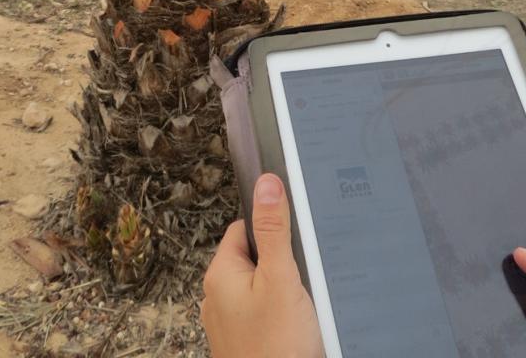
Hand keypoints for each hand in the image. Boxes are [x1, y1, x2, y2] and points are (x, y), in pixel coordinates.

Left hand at [201, 173, 322, 357]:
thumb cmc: (276, 345)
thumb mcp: (280, 279)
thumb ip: (275, 232)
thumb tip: (267, 184)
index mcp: (219, 273)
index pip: (242, 230)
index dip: (270, 227)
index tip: (296, 231)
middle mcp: (217, 296)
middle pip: (253, 260)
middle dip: (281, 263)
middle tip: (308, 273)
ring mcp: (229, 322)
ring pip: (260, 291)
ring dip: (284, 291)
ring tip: (308, 301)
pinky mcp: (244, 342)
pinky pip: (264, 317)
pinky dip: (283, 315)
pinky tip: (303, 324)